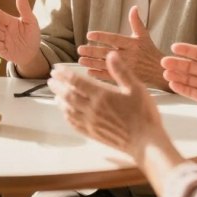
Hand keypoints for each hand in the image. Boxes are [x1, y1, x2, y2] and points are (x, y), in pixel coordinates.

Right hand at [0, 0, 42, 72]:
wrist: (32, 51)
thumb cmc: (30, 34)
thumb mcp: (30, 20)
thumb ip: (24, 9)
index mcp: (9, 22)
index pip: (1, 16)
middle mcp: (4, 31)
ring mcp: (4, 42)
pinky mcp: (6, 52)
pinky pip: (2, 51)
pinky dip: (2, 50)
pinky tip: (4, 49)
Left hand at [49, 52, 169, 165]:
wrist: (146, 142)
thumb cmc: (144, 114)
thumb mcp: (136, 88)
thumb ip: (121, 71)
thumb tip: (110, 54)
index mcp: (102, 95)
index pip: (75, 81)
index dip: (63, 74)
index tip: (56, 69)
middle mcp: (92, 109)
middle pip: (67, 95)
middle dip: (57, 85)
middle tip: (51, 79)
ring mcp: (91, 123)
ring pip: (68, 109)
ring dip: (59, 99)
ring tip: (55, 93)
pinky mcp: (93, 133)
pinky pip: (73, 123)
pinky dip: (66, 115)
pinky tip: (65, 112)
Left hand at [80, 6, 166, 87]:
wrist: (160, 71)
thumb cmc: (150, 51)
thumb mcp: (144, 35)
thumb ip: (136, 22)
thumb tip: (134, 7)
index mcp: (132, 44)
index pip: (114, 39)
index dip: (101, 37)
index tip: (89, 35)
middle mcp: (129, 56)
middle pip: (107, 53)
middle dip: (92, 51)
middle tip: (80, 49)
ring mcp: (126, 68)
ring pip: (106, 65)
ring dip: (92, 63)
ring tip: (81, 60)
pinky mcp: (126, 77)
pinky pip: (110, 77)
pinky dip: (99, 75)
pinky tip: (89, 71)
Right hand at [164, 23, 196, 127]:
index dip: (186, 50)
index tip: (173, 47)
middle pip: (190, 66)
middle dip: (177, 64)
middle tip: (164, 62)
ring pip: (188, 79)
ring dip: (176, 76)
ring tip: (165, 73)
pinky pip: (191, 92)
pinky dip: (181, 88)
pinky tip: (172, 84)